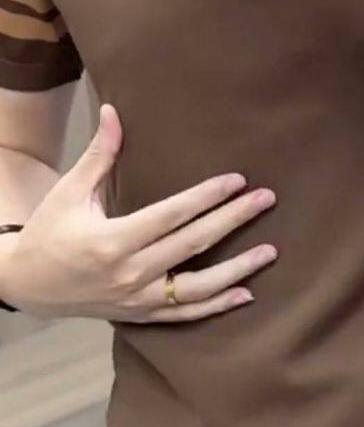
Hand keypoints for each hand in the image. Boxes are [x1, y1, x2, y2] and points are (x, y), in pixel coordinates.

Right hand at [0, 103, 277, 322]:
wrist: (29, 286)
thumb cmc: (50, 233)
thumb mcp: (69, 192)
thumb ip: (98, 156)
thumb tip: (113, 111)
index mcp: (112, 240)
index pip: (171, 215)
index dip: (207, 197)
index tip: (238, 180)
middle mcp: (130, 272)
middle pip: (193, 244)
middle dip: (233, 221)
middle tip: (267, 200)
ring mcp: (139, 299)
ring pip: (198, 287)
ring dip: (238, 269)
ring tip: (271, 251)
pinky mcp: (143, 316)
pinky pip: (186, 314)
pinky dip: (217, 306)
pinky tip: (246, 293)